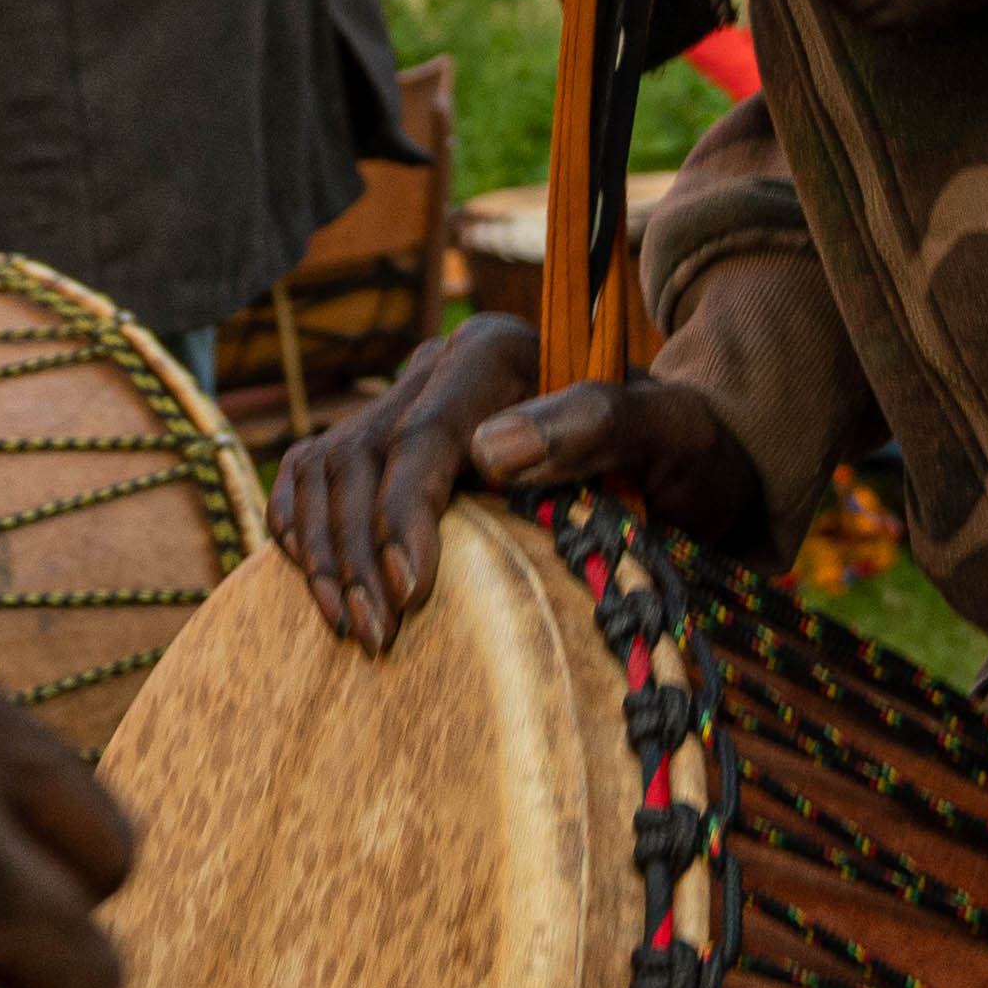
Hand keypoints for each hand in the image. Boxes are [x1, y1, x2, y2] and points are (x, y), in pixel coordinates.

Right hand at [267, 318, 772, 654]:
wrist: (687, 463)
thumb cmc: (689, 454)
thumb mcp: (676, 432)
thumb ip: (600, 421)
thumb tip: (491, 450)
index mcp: (499, 352)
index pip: (423, 433)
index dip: (402, 514)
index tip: (411, 593)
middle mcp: (440, 368)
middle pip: (361, 454)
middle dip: (356, 550)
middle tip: (376, 635)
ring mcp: (409, 403)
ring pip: (327, 465)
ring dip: (323, 550)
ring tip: (350, 627)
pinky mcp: (392, 443)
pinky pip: (313, 471)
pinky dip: (299, 522)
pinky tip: (310, 580)